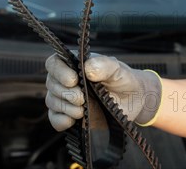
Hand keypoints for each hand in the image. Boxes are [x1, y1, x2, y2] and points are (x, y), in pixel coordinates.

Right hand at [45, 54, 162, 131]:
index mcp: (75, 64)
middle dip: (65, 93)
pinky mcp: (69, 115)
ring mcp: (66, 98)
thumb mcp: (118, 69)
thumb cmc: (123, 79)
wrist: (134, 100)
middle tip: (82, 99)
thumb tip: (87, 68)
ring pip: (52, 101)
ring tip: (83, 110)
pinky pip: (55, 119)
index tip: (73, 80)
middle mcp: (66, 80)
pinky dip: (61, 121)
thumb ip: (104, 65)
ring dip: (65, 107)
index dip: (59, 71)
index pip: (54, 63)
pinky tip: (73, 121)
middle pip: (51, 84)